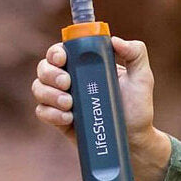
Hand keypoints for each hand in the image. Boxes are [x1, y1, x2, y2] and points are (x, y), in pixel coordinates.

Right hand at [31, 36, 171, 180]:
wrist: (134, 139)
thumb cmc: (137, 106)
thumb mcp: (142, 78)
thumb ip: (136, 54)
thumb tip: (115, 40)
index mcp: (85, 65)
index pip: (61, 51)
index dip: (56, 52)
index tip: (63, 58)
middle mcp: (70, 79)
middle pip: (44, 68)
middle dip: (51, 73)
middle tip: (67, 83)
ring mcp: (62, 100)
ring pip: (39, 88)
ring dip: (50, 94)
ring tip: (70, 104)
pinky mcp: (58, 119)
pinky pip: (41, 111)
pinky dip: (50, 113)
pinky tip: (68, 117)